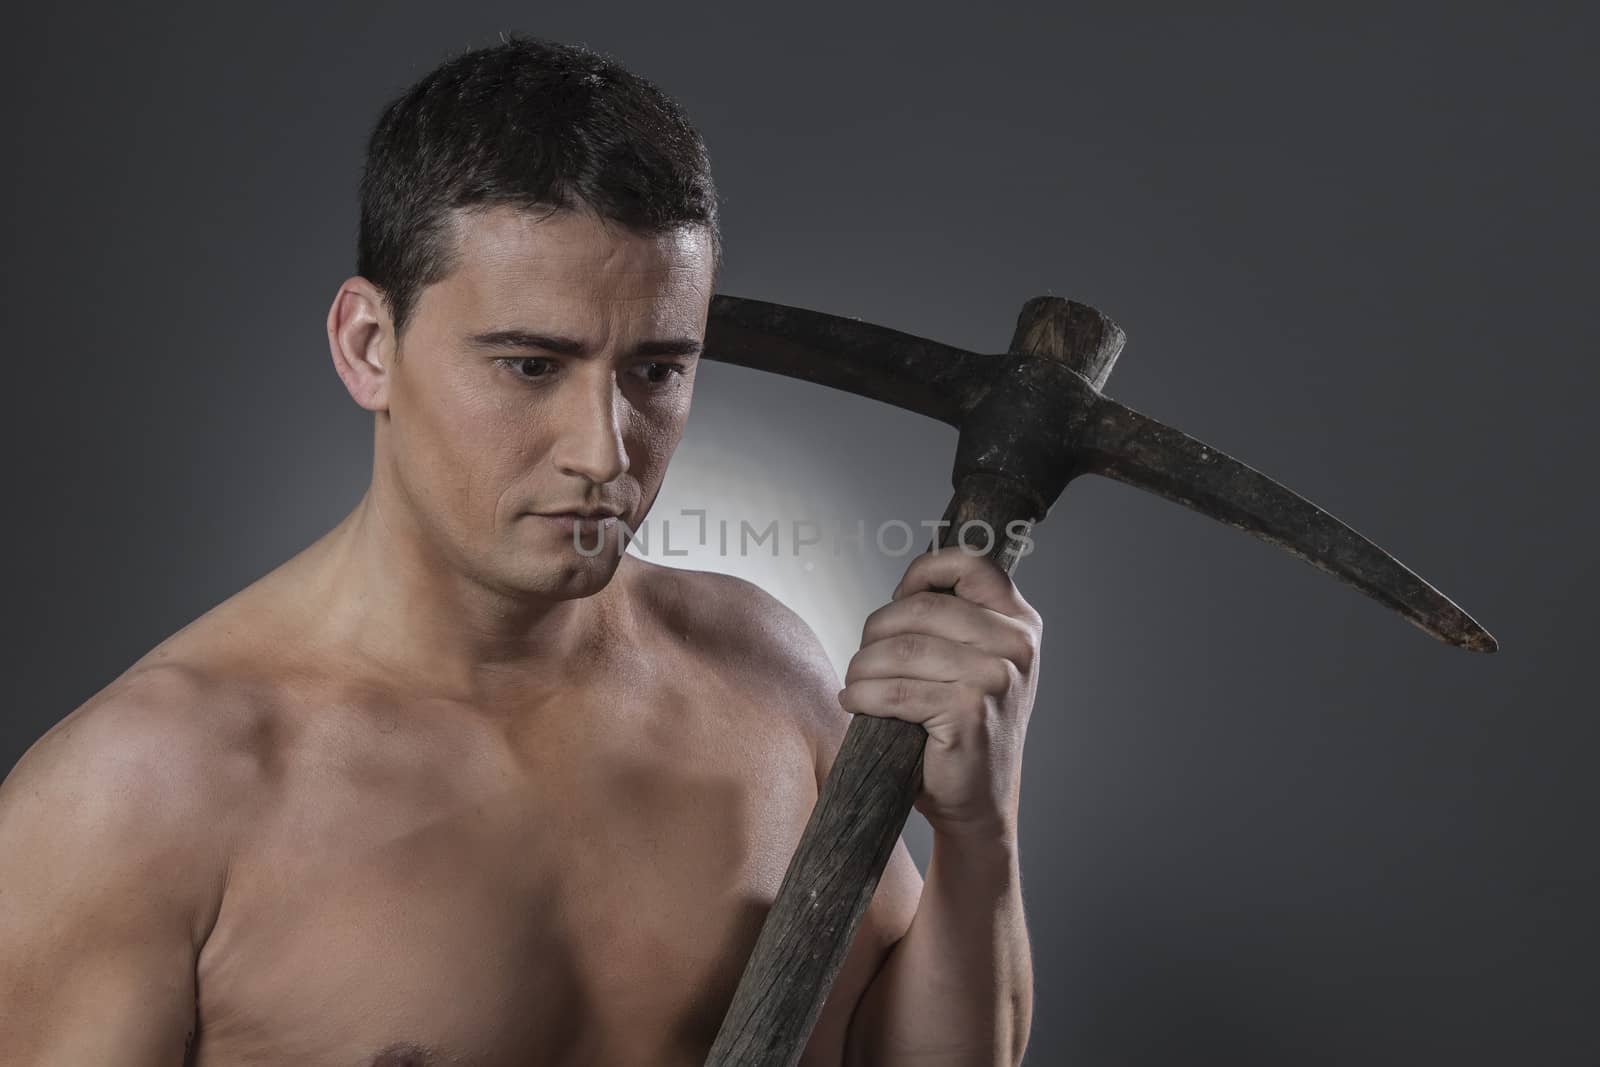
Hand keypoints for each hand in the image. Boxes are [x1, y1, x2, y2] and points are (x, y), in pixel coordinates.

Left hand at [838, 546, 1041, 842]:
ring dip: (863, 666)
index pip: (970, 563)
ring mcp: (997, 679)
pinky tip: (854, 702)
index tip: (897, 600)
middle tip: (863, 658)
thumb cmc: (963, 725)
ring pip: (902, 649)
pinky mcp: (969, 712)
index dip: (922, 573)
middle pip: (922, 608)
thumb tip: (904, 590)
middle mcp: (1016, 645)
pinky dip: (862, 695)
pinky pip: (895, 690)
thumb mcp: (975, 662)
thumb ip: (954, 621)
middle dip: (877, 631)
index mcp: (1020, 623)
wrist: (979, 800)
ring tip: (856, 683)